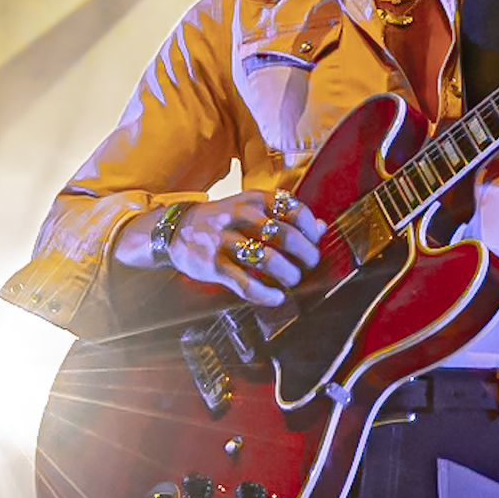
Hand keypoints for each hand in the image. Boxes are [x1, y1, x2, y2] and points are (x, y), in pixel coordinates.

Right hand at [127, 190, 323, 305]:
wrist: (176, 229)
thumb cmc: (223, 220)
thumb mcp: (252, 209)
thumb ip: (286, 217)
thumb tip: (323, 228)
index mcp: (254, 199)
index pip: (294, 209)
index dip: (311, 229)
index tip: (315, 243)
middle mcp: (240, 216)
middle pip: (285, 236)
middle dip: (305, 255)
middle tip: (308, 266)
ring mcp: (225, 241)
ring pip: (267, 260)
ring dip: (288, 275)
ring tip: (292, 281)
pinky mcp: (213, 265)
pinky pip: (246, 283)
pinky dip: (266, 294)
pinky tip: (276, 298)